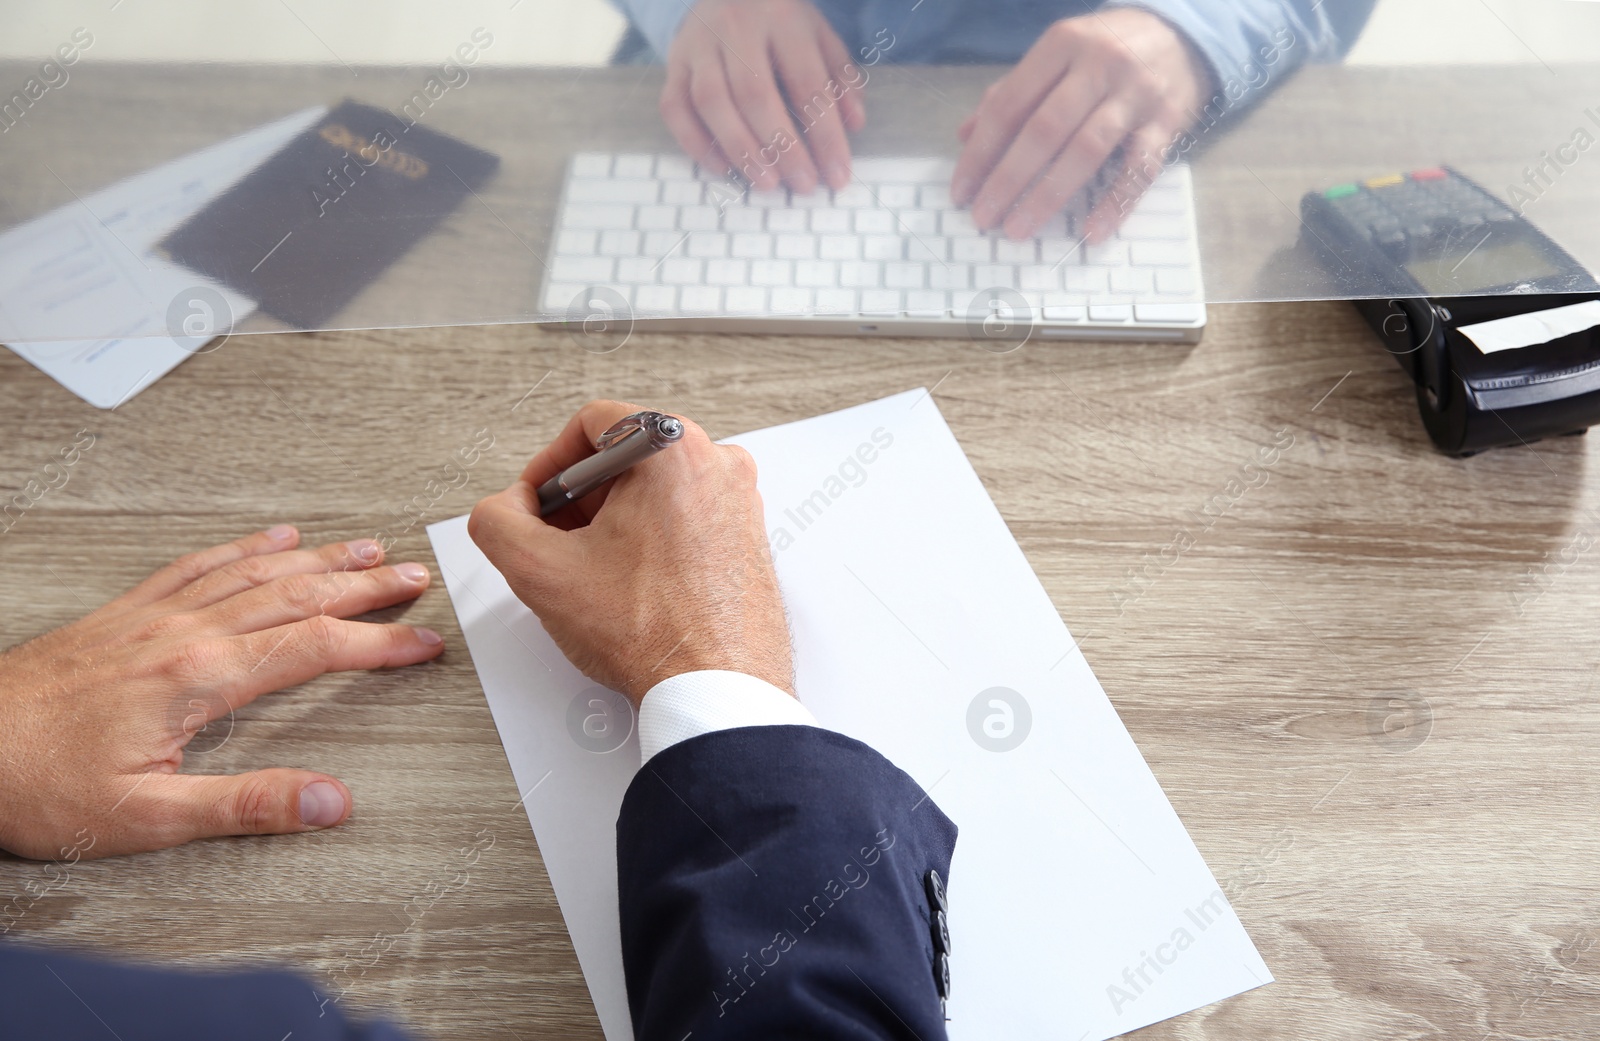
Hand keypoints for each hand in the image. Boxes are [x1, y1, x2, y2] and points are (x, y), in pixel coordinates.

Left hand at [0, 527, 443, 860]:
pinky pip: (201, 564)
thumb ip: (246, 805)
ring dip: (322, 560)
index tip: (422, 644)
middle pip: (298, 596)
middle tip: (415, 578)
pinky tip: (273, 538)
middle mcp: (183, 633)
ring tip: (368, 550)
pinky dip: (246, 547)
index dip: (378, 644)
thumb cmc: (38, 783)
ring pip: (258, 572)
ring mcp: (155, 616)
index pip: (314, 648)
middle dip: (366, 588)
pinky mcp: (127, 614)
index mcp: (199, 677)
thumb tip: (328, 802)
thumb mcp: (148, 818)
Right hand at [468, 401, 791, 706]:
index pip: (594, 422)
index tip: (537, 500)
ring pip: (657, 490)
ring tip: (596, 570)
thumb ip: (497, 522)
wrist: (717, 691)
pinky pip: (687, 519)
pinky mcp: (749, 539)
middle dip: (582, 497)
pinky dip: (652, 541)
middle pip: (627, 456)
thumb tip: (502, 509)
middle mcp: (719, 465)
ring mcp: (740, 503)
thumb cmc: (654, 635)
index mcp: (675, 450)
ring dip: (615, 521)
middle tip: (560, 540)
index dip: (550, 463)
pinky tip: (632, 584)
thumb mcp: (539, 571)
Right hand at [660, 0, 865, 192]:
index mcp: (782, 19)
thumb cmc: (779, 22)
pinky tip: (724, 168)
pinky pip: (675, 107)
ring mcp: (699, 45)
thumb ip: (839, 78)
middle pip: (755, 94)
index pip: (807, 82)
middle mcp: (736, 28)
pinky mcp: (673, 63)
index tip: (837, 175)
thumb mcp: (819, 37)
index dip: (824, 134)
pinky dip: (696, 143)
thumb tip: (853, 125)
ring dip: (740, 150)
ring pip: (712, 102)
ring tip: (767, 183)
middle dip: (782, 147)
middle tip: (802, 184)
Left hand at [951, 8, 1213, 240]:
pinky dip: (1115, 204)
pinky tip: (1092, 233)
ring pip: (1086, 150)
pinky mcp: (1167, 121)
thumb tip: (966, 136)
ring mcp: (1136, 94)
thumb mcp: (1057, 57)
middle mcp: (1099, 65)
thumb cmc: (1105, 51)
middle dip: (1007, 179)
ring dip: (1048, 195)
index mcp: (1061, 45)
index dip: (980, 153)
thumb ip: (1012, 93)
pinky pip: (1139, 169)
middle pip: (1045, 129)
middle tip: (984, 218)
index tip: (961, 192)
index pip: (1009, 106)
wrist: (1181, 33)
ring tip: (1019, 229)